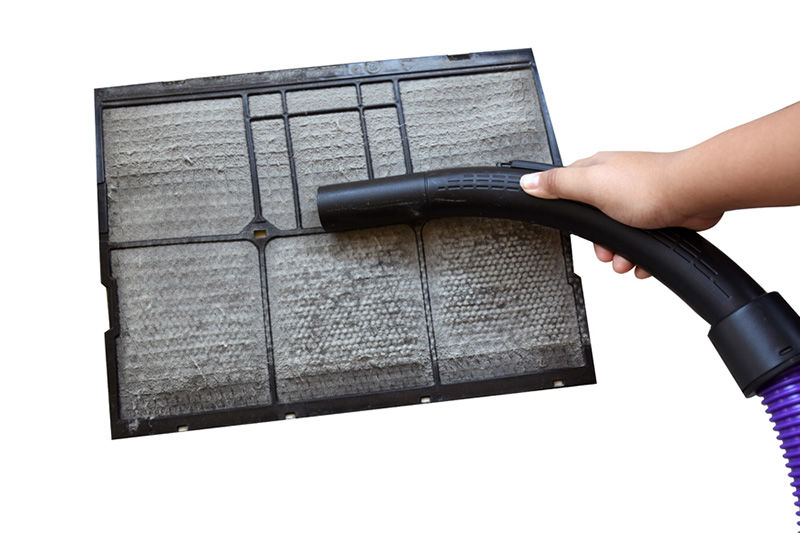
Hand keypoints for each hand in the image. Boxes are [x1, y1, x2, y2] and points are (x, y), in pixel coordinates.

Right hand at [519, 151, 722, 278]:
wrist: (694, 194)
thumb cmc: (648, 185)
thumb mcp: (590, 185)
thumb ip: (557, 185)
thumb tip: (527, 182)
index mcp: (597, 168)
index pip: (568, 188)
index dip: (569, 213)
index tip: (574, 230)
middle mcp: (617, 180)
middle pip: (594, 218)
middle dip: (599, 242)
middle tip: (604, 252)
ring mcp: (639, 197)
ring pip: (618, 232)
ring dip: (619, 252)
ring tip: (624, 262)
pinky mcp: (659, 213)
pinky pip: (642, 239)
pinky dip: (640, 255)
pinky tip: (641, 262)